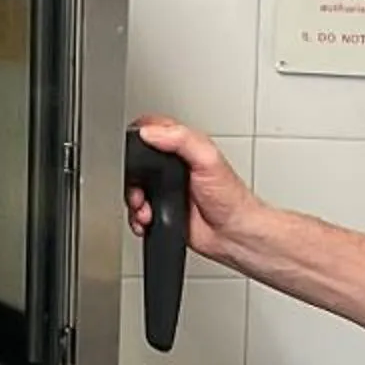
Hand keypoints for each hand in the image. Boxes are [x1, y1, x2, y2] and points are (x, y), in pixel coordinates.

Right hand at [126, 116, 263, 267]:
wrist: (233, 235)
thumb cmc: (230, 198)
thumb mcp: (208, 159)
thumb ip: (182, 140)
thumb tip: (151, 132)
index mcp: (185, 148)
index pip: (155, 129)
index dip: (140, 133)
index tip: (133, 145)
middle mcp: (175, 167)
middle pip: (138, 160)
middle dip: (131, 174)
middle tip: (139, 185)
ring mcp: (167, 189)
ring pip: (135, 187)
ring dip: (133, 199)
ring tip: (144, 207)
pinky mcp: (163, 210)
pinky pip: (139, 211)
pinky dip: (137, 217)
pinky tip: (146, 220)